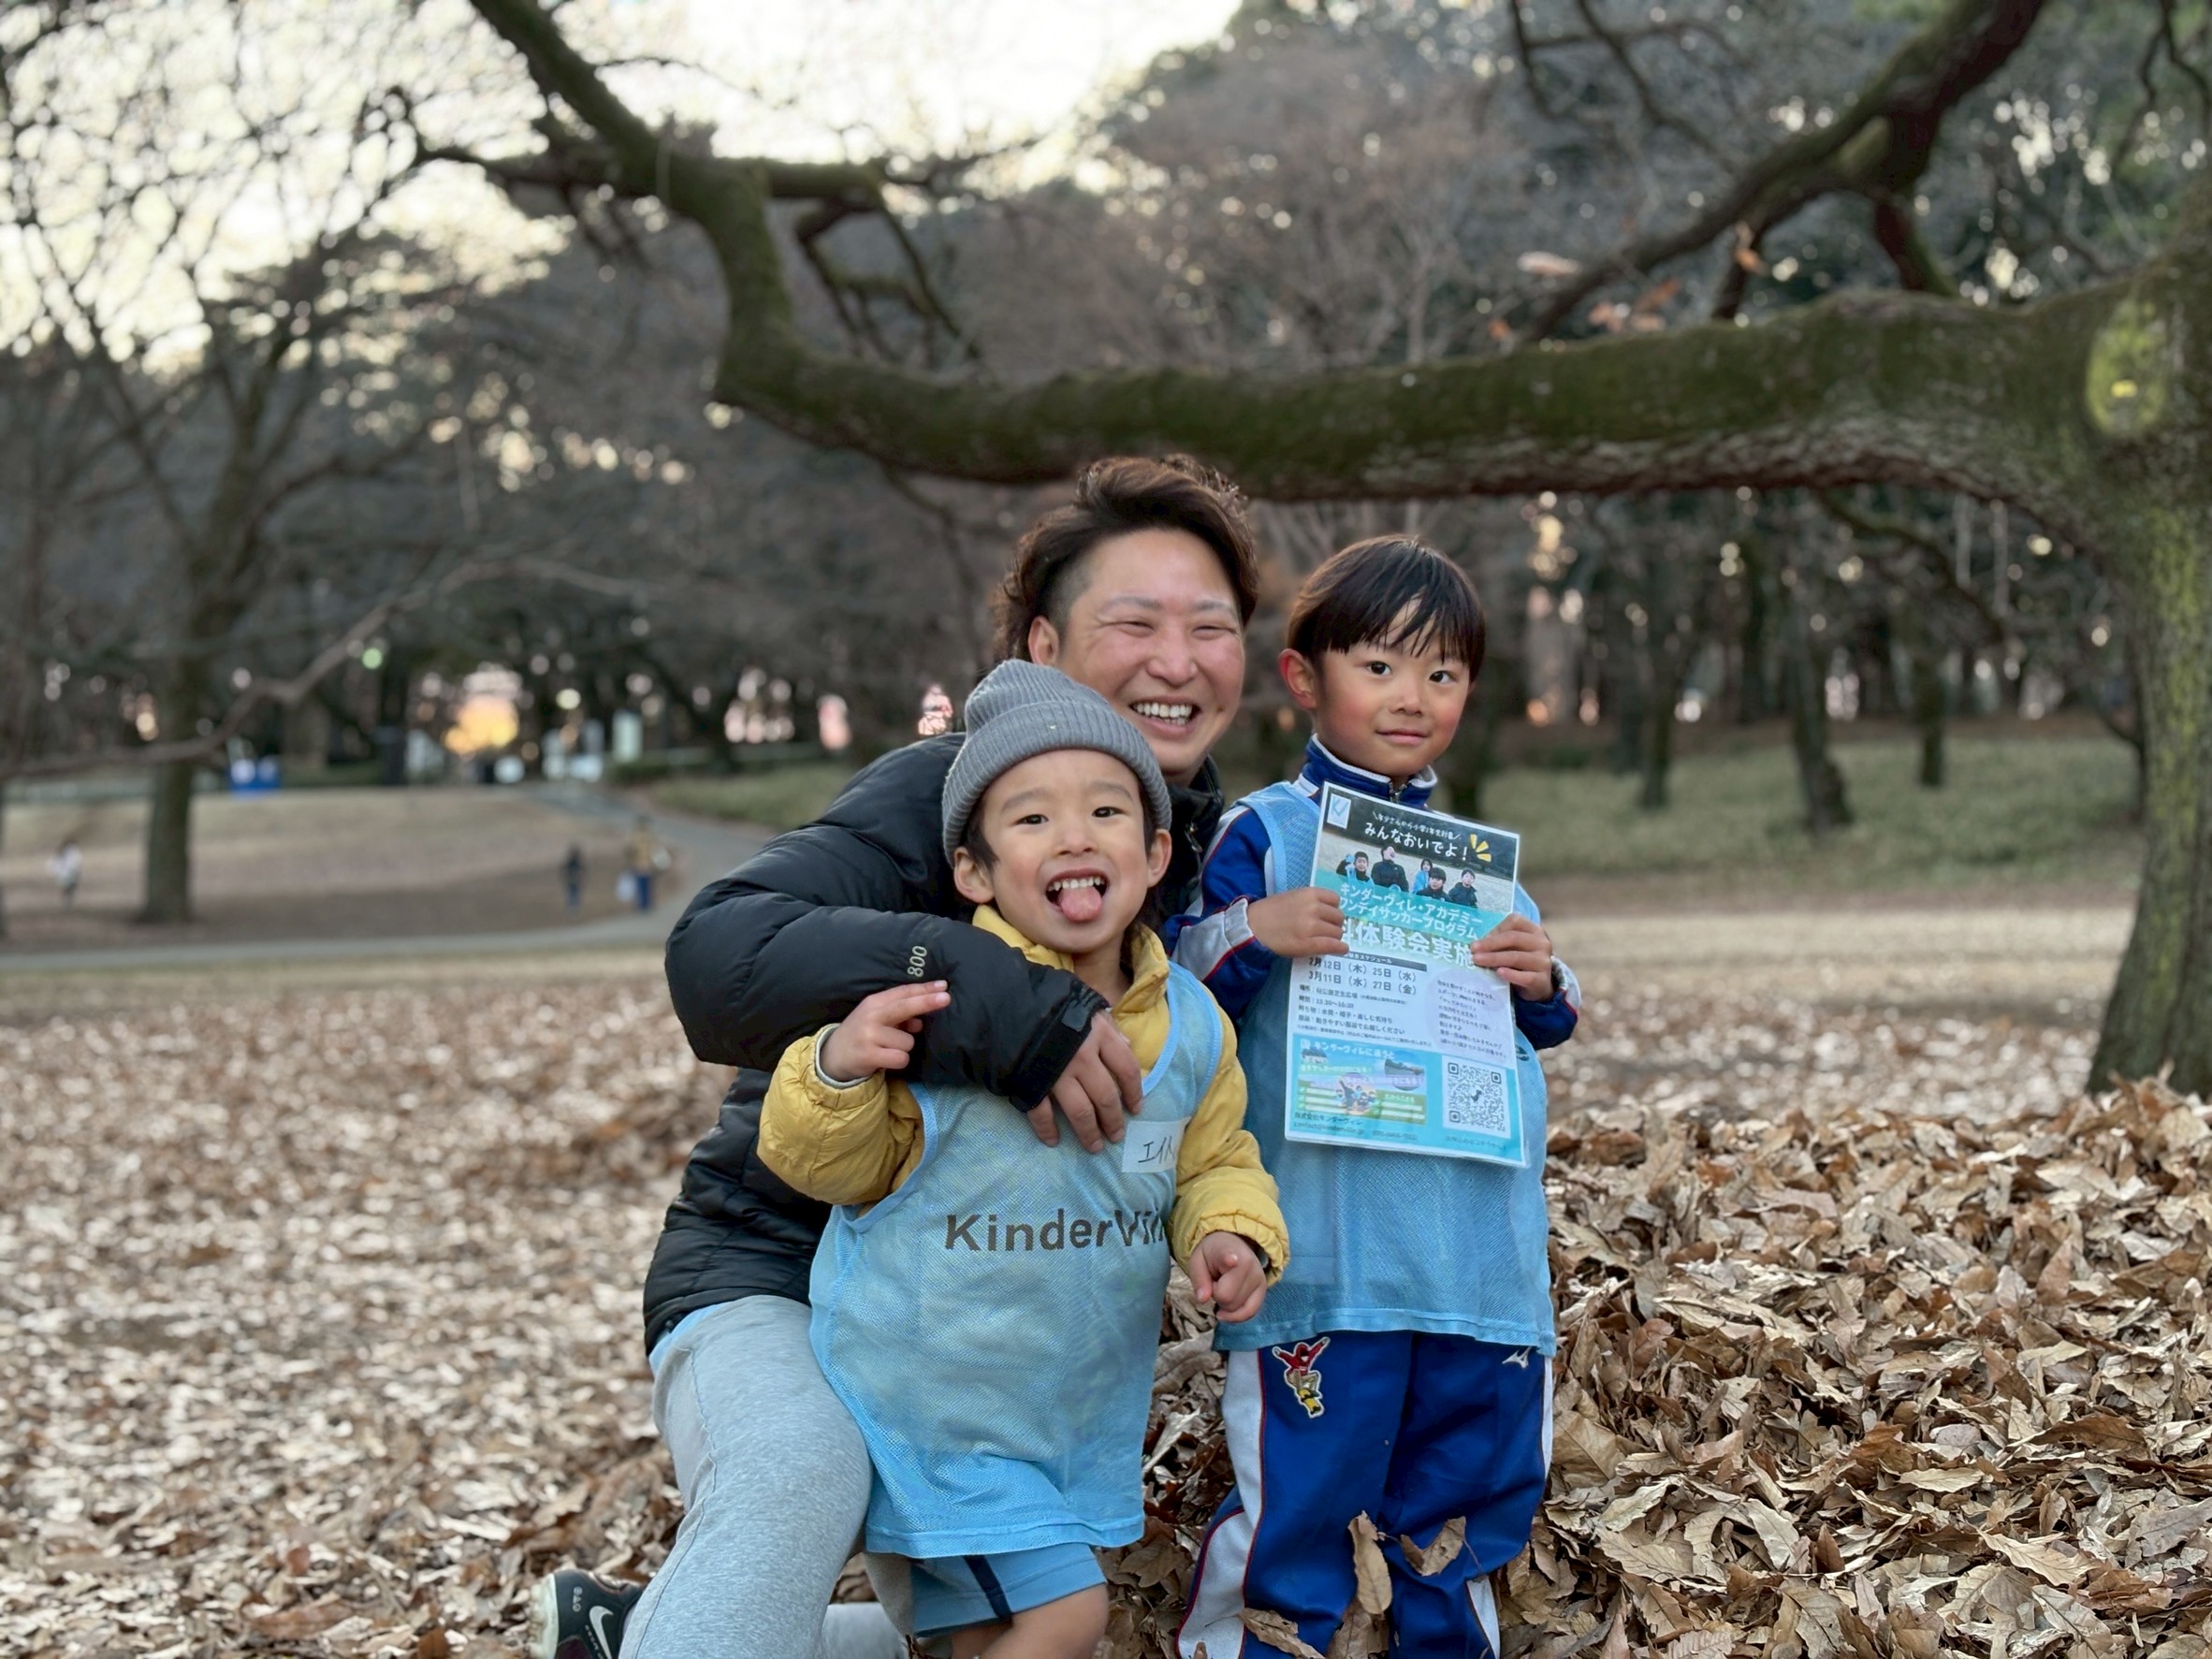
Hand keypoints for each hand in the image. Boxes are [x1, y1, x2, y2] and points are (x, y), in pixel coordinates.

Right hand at [819, 981, 949, 1082]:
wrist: (832, 1056)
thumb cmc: (862, 1034)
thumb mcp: (877, 1020)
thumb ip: (899, 1017)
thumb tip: (921, 1022)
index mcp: (874, 1002)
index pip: (903, 993)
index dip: (924, 989)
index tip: (944, 986)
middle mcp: (871, 1016)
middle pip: (905, 1007)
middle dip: (927, 1002)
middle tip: (947, 997)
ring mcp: (869, 1035)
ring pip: (908, 1041)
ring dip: (904, 1047)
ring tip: (887, 1048)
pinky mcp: (869, 1055)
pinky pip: (901, 1058)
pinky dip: (899, 1061)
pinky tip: (885, 1060)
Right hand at [1027, 1012, 1141, 1151]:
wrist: (1006, 1002)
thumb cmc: (1053, 1003)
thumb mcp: (1087, 1006)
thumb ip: (1108, 1026)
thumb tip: (1127, 1045)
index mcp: (1099, 1035)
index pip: (1127, 1069)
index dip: (1134, 1092)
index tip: (1136, 1109)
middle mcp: (1081, 1057)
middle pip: (1105, 1097)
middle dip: (1112, 1120)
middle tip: (1116, 1136)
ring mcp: (1055, 1072)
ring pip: (1079, 1110)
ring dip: (1088, 1132)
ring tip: (1094, 1147)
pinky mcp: (1031, 1082)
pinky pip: (1041, 1113)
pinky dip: (1047, 1129)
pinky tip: (1053, 1141)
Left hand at [1188, 1232, 1267, 1323]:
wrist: (1232, 1245)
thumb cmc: (1212, 1254)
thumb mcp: (1197, 1261)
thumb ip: (1198, 1279)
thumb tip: (1203, 1299)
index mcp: (1230, 1253)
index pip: (1230, 1260)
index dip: (1230, 1261)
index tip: (1231, 1260)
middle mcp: (1250, 1266)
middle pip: (1227, 1298)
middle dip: (1216, 1295)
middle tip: (1215, 1282)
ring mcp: (1260, 1279)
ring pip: (1237, 1309)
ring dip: (1225, 1304)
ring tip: (1224, 1288)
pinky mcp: (1263, 1291)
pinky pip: (1250, 1313)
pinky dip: (1235, 1316)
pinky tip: (1225, 1312)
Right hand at [1246, 887, 1347, 958]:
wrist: (1252, 927)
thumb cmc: (1269, 912)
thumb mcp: (1291, 897)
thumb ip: (1309, 901)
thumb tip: (1327, 912)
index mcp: (1309, 894)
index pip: (1335, 899)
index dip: (1333, 908)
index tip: (1328, 915)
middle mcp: (1313, 908)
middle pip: (1338, 917)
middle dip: (1334, 924)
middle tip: (1326, 929)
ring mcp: (1311, 927)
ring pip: (1337, 932)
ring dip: (1335, 936)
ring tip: (1327, 939)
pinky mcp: (1308, 944)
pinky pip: (1332, 945)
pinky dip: (1340, 947)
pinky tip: (1341, 949)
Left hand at [1470, 915, 1554, 999]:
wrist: (1538, 985)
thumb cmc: (1521, 962)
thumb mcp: (1513, 948)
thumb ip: (1499, 942)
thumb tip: (1476, 944)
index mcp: (1534, 930)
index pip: (1514, 921)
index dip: (1495, 929)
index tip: (1479, 939)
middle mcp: (1541, 943)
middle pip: (1513, 938)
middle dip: (1490, 944)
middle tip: (1473, 950)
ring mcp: (1543, 962)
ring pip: (1516, 957)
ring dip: (1494, 958)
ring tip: (1478, 960)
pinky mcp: (1542, 980)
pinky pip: (1526, 977)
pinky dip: (1511, 974)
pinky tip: (1499, 973)